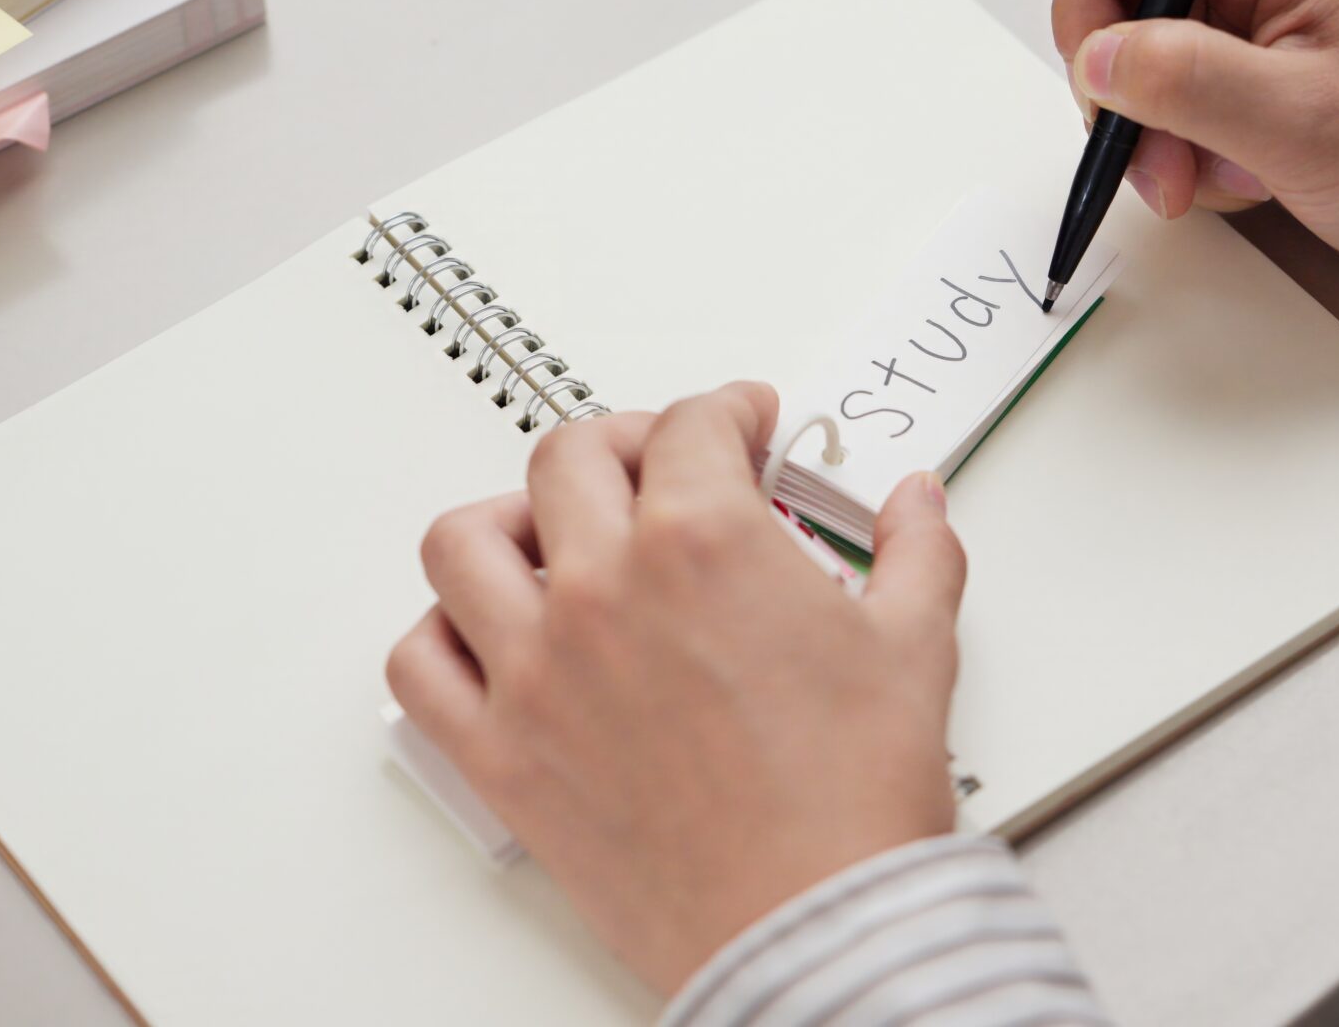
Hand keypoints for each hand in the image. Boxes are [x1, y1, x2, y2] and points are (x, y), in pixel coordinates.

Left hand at [385, 382, 967, 993]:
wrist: (814, 925)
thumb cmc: (854, 801)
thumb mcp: (916, 648)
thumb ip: (915, 551)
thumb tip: (917, 503)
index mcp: (704, 540)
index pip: (692, 425)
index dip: (726, 412)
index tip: (742, 428)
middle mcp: (604, 587)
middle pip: (572, 456)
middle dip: (627, 443)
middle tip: (664, 468)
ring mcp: (537, 667)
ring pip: (466, 541)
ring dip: (511, 520)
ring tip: (557, 536)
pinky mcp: (500, 750)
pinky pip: (421, 663)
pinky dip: (444, 634)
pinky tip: (495, 635)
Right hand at [1052, 0, 1338, 318]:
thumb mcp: (1298, 120)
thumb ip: (1185, 79)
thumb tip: (1100, 58)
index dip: (1096, 8)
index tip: (1100, 83)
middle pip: (1139, 10)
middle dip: (1136, 97)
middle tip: (1160, 164)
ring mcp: (1270, 27)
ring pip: (1156, 69)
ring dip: (1170, 139)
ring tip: (1229, 177)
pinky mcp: (1270, 79)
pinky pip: (1189, 107)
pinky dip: (1199, 155)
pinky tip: (1253, 176)